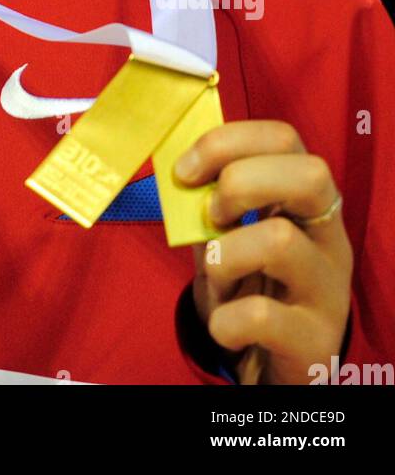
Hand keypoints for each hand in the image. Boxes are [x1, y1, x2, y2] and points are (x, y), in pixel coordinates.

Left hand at [174, 120, 353, 384]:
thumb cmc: (249, 287)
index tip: (186, 169)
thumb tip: (176, 166)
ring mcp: (328, 288)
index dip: (228, 142)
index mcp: (307, 202)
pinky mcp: (315, 339)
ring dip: (226, 254)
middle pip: (309, 175)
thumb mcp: (229, 236)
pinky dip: (225, 320)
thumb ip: (209, 201)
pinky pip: (260, 316)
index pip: (284, 139)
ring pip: (280, 241)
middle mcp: (329, 237)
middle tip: (211, 214)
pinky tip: (224, 325)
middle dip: (242, 183)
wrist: (274, 366)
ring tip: (219, 274)